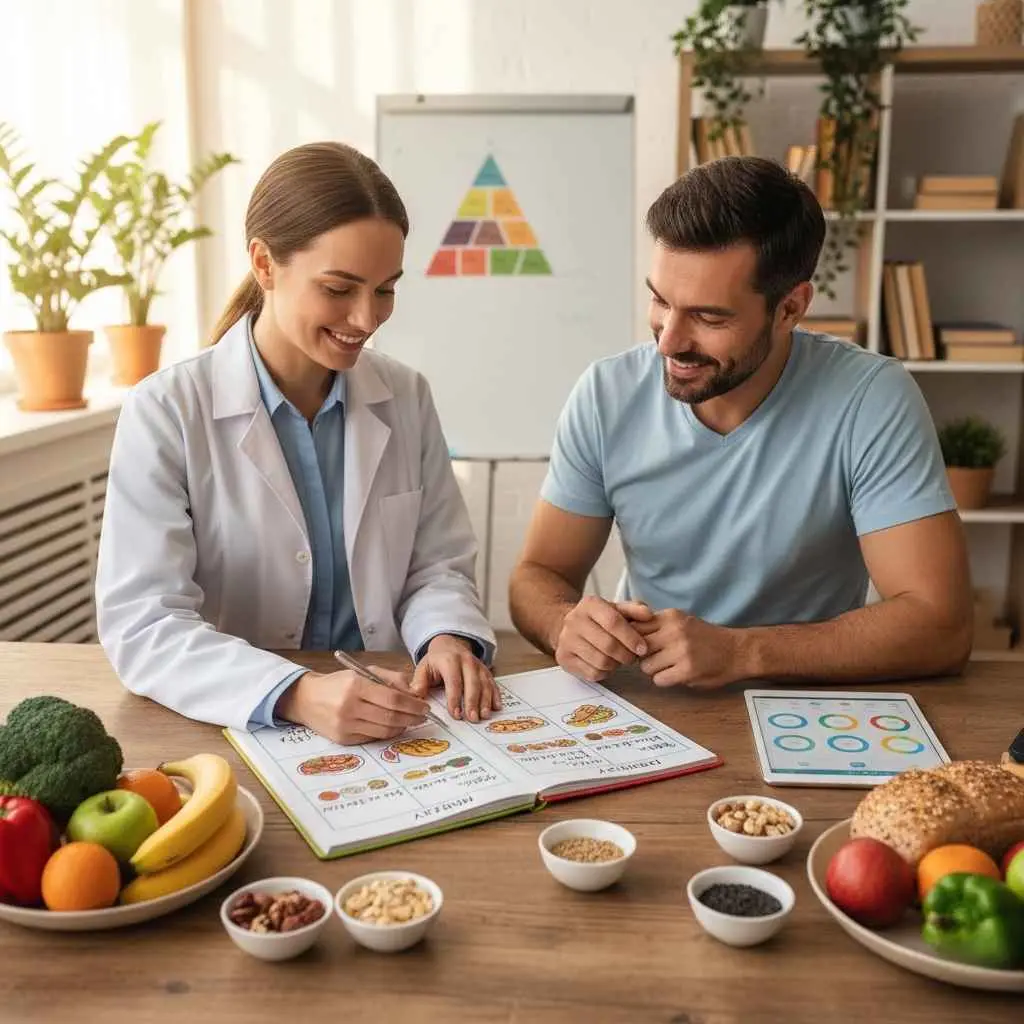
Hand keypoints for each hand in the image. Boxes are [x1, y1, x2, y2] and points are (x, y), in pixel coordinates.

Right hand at [275, 668, 430, 743]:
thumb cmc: (338, 683)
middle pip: (391, 717)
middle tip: (423, 716)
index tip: (425, 706)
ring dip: (402, 727)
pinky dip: (387, 733)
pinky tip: (393, 726)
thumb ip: (391, 679)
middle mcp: (349, 706)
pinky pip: (372, 737)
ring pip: (384, 730)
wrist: (306, 699)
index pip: (392, 699)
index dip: (413, 705)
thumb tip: (415, 693)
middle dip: (412, 718)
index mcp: (355, 685)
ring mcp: (345, 725)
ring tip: (410, 721)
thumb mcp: (363, 672)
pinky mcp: (343, 739)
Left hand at [410, 635, 501, 722]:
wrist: (449, 644)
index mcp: (449, 660)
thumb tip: (415, 696)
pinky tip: (496, 707)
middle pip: (472, 683)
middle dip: (473, 702)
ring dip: (485, 701)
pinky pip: (492, 683)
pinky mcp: (486, 671)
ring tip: (484, 716)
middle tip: (472, 718)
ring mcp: (478, 665)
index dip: (455, 698)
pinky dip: (495, 695)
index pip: (453, 681)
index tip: (455, 714)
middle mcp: (466, 661)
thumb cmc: (436, 660)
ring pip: (484, 684)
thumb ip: (419, 682)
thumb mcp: (423, 668)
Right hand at [552, 596, 653, 682]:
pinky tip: (606, 664)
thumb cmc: (599, 619)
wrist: (570, 626)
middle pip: (607, 645)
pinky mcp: (563, 658)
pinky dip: (605, 672)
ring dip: (616, 664)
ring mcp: (566, 640)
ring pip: (601, 661)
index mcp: (589, 604)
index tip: (643, 648)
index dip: (631, 637)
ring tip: (619, 659)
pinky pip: (592, 673)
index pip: (613, 622)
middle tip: (633, 657)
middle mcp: (574, 620)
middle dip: (626, 654)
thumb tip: (649, 615)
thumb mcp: (617, 609)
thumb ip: (634, 610)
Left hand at [635, 609, 740, 687]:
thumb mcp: (681, 621)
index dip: (634, 638)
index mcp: (670, 616)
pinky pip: (659, 680)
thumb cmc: (705, 637)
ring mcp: (681, 651)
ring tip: (668, 667)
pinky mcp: (687, 671)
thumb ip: (657, 625)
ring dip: (653, 670)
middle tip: (655, 658)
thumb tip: (627, 632)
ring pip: (646, 666)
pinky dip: (664, 680)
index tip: (640, 645)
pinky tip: (675, 675)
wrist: (736, 651)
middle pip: (638, 647)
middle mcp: (674, 631)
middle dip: (642, 655)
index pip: (636, 626)